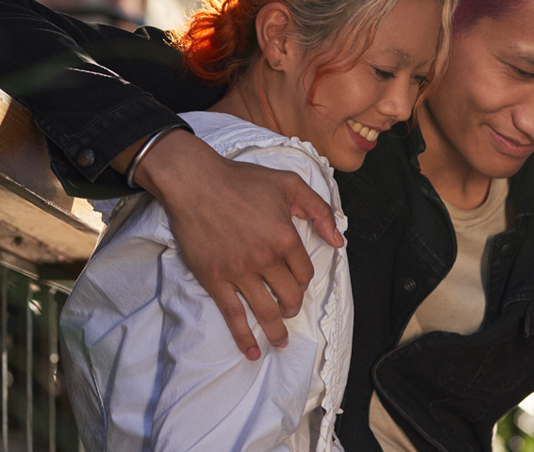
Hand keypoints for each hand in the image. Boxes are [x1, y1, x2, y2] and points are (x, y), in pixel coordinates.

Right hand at [127, 130, 344, 359]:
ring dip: (276, 330)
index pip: (305, 274)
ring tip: (280, 340)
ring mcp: (239, 272)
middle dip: (293, 307)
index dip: (304, 282)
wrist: (195, 182)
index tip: (297, 283)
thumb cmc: (241, 180)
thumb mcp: (289, 184)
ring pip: (265, 311)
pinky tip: (252, 352)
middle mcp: (265, 258)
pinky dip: (243, 337)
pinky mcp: (215, 279)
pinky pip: (232, 315)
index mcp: (285, 237)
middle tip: (289, 309)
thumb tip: (339, 240)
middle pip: (289, 297)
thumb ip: (319, 210)